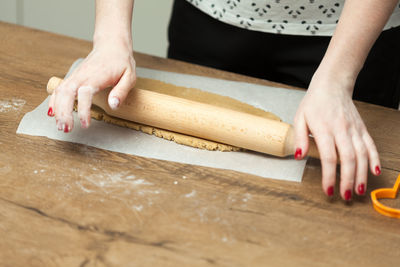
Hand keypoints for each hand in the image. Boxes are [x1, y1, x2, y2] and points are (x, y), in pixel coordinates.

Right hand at [48, 38, 135, 130]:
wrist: (111, 46)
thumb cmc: (121, 62)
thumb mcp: (129, 77)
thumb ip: (121, 91)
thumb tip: (113, 105)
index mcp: (96, 76)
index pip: (85, 93)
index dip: (83, 110)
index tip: (85, 124)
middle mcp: (82, 75)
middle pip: (67, 93)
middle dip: (64, 112)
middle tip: (66, 129)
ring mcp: (76, 76)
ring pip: (60, 92)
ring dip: (58, 110)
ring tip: (60, 126)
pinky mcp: (73, 77)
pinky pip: (59, 89)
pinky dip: (53, 101)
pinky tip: (52, 113)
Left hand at [294, 72, 380, 200]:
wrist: (332, 85)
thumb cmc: (314, 103)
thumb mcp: (299, 118)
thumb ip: (299, 137)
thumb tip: (299, 156)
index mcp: (324, 129)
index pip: (329, 157)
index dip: (329, 176)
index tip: (328, 190)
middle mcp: (342, 130)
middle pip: (349, 159)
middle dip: (348, 180)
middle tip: (347, 196)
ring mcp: (354, 129)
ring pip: (362, 154)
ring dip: (362, 174)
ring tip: (360, 190)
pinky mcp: (362, 128)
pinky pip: (371, 145)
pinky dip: (374, 159)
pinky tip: (375, 171)